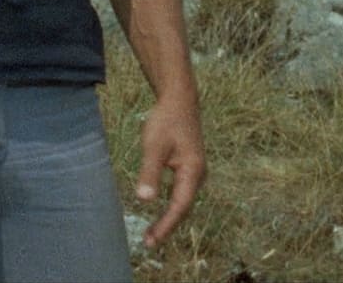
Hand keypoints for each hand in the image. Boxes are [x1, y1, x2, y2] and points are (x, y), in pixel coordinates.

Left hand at [134, 97, 205, 248]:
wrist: (179, 100)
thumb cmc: (166, 121)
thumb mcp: (154, 146)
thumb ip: (150, 172)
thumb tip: (145, 200)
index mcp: (193, 171)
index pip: (179, 206)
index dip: (166, 225)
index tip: (151, 240)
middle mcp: (198, 175)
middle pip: (184, 207)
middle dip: (167, 226)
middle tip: (149, 243)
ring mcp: (195, 172)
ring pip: (183, 201)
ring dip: (169, 218)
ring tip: (152, 234)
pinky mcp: (189, 167)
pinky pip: (181, 193)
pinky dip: (171, 205)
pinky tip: (160, 211)